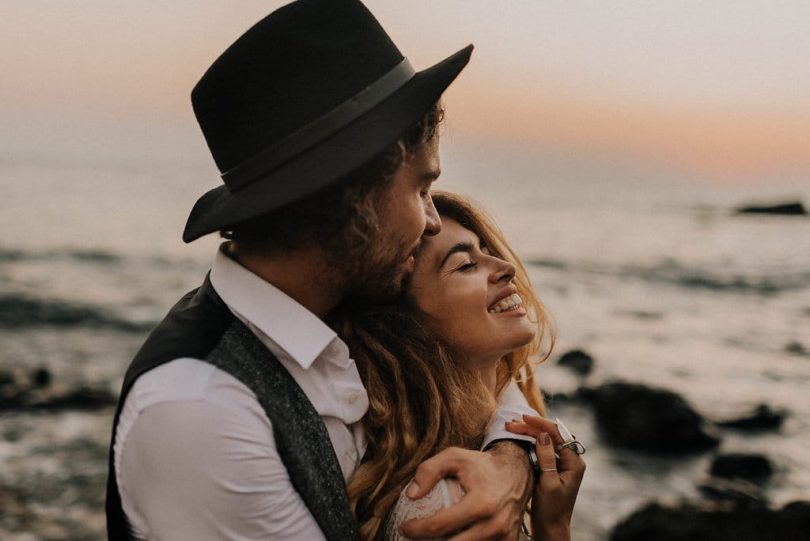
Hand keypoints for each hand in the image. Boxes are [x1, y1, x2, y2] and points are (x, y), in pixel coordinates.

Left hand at [399, 444, 530, 539]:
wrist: (518, 471)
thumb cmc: (481, 465)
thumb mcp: (454, 456)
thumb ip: (429, 470)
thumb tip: (411, 494)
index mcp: (481, 503)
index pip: (440, 525)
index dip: (417, 530)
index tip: (404, 527)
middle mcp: (494, 525)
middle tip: (416, 537)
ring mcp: (503, 537)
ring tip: (433, 537)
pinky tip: (453, 536)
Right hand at [505, 415, 585, 540]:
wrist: (550, 529)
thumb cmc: (551, 510)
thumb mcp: (548, 484)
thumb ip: (547, 458)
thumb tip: (543, 435)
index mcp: (575, 463)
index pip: (558, 434)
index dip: (540, 424)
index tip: (523, 419)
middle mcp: (570, 460)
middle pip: (551, 435)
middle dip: (531, 427)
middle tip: (511, 424)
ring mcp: (561, 464)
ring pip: (545, 440)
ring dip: (528, 432)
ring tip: (511, 427)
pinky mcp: (552, 468)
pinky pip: (541, 449)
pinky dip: (529, 442)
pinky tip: (518, 438)